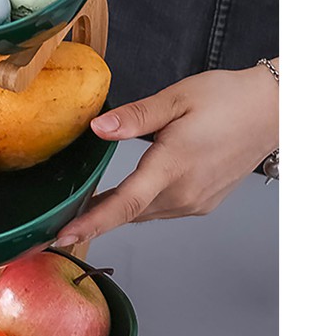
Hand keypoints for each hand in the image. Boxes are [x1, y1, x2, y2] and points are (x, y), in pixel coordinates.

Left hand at [56, 65, 278, 245]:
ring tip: (87, 205)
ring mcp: (195, 202)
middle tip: (60, 219)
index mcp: (173, 166)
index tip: (62, 237)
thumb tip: (98, 128)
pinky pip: (161, 210)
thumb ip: (134, 117)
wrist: (274, 111)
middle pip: (128, 213)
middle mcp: (184, 193)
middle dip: (94, 218)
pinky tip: (131, 191)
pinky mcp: (202, 204)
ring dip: (118, 210)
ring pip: (143, 213)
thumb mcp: (176, 98)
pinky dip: (141, 204)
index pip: (124, 204)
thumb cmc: (228, 100)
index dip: (91, 223)